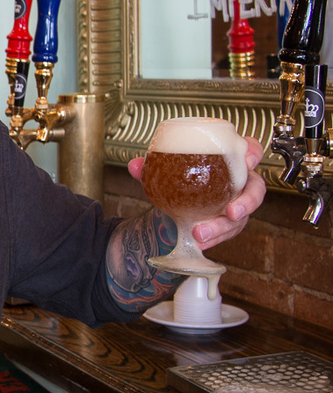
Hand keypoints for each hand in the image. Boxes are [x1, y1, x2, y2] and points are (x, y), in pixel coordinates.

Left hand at [128, 136, 265, 247]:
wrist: (177, 201)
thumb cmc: (183, 178)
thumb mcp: (168, 170)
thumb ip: (151, 167)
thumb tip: (136, 166)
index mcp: (229, 160)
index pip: (251, 151)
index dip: (254, 154)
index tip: (247, 160)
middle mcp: (239, 182)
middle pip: (255, 189)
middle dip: (247, 202)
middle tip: (231, 212)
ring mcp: (236, 203)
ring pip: (241, 217)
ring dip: (223, 227)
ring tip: (203, 233)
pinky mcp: (229, 222)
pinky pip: (227, 232)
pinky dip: (213, 238)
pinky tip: (200, 241)